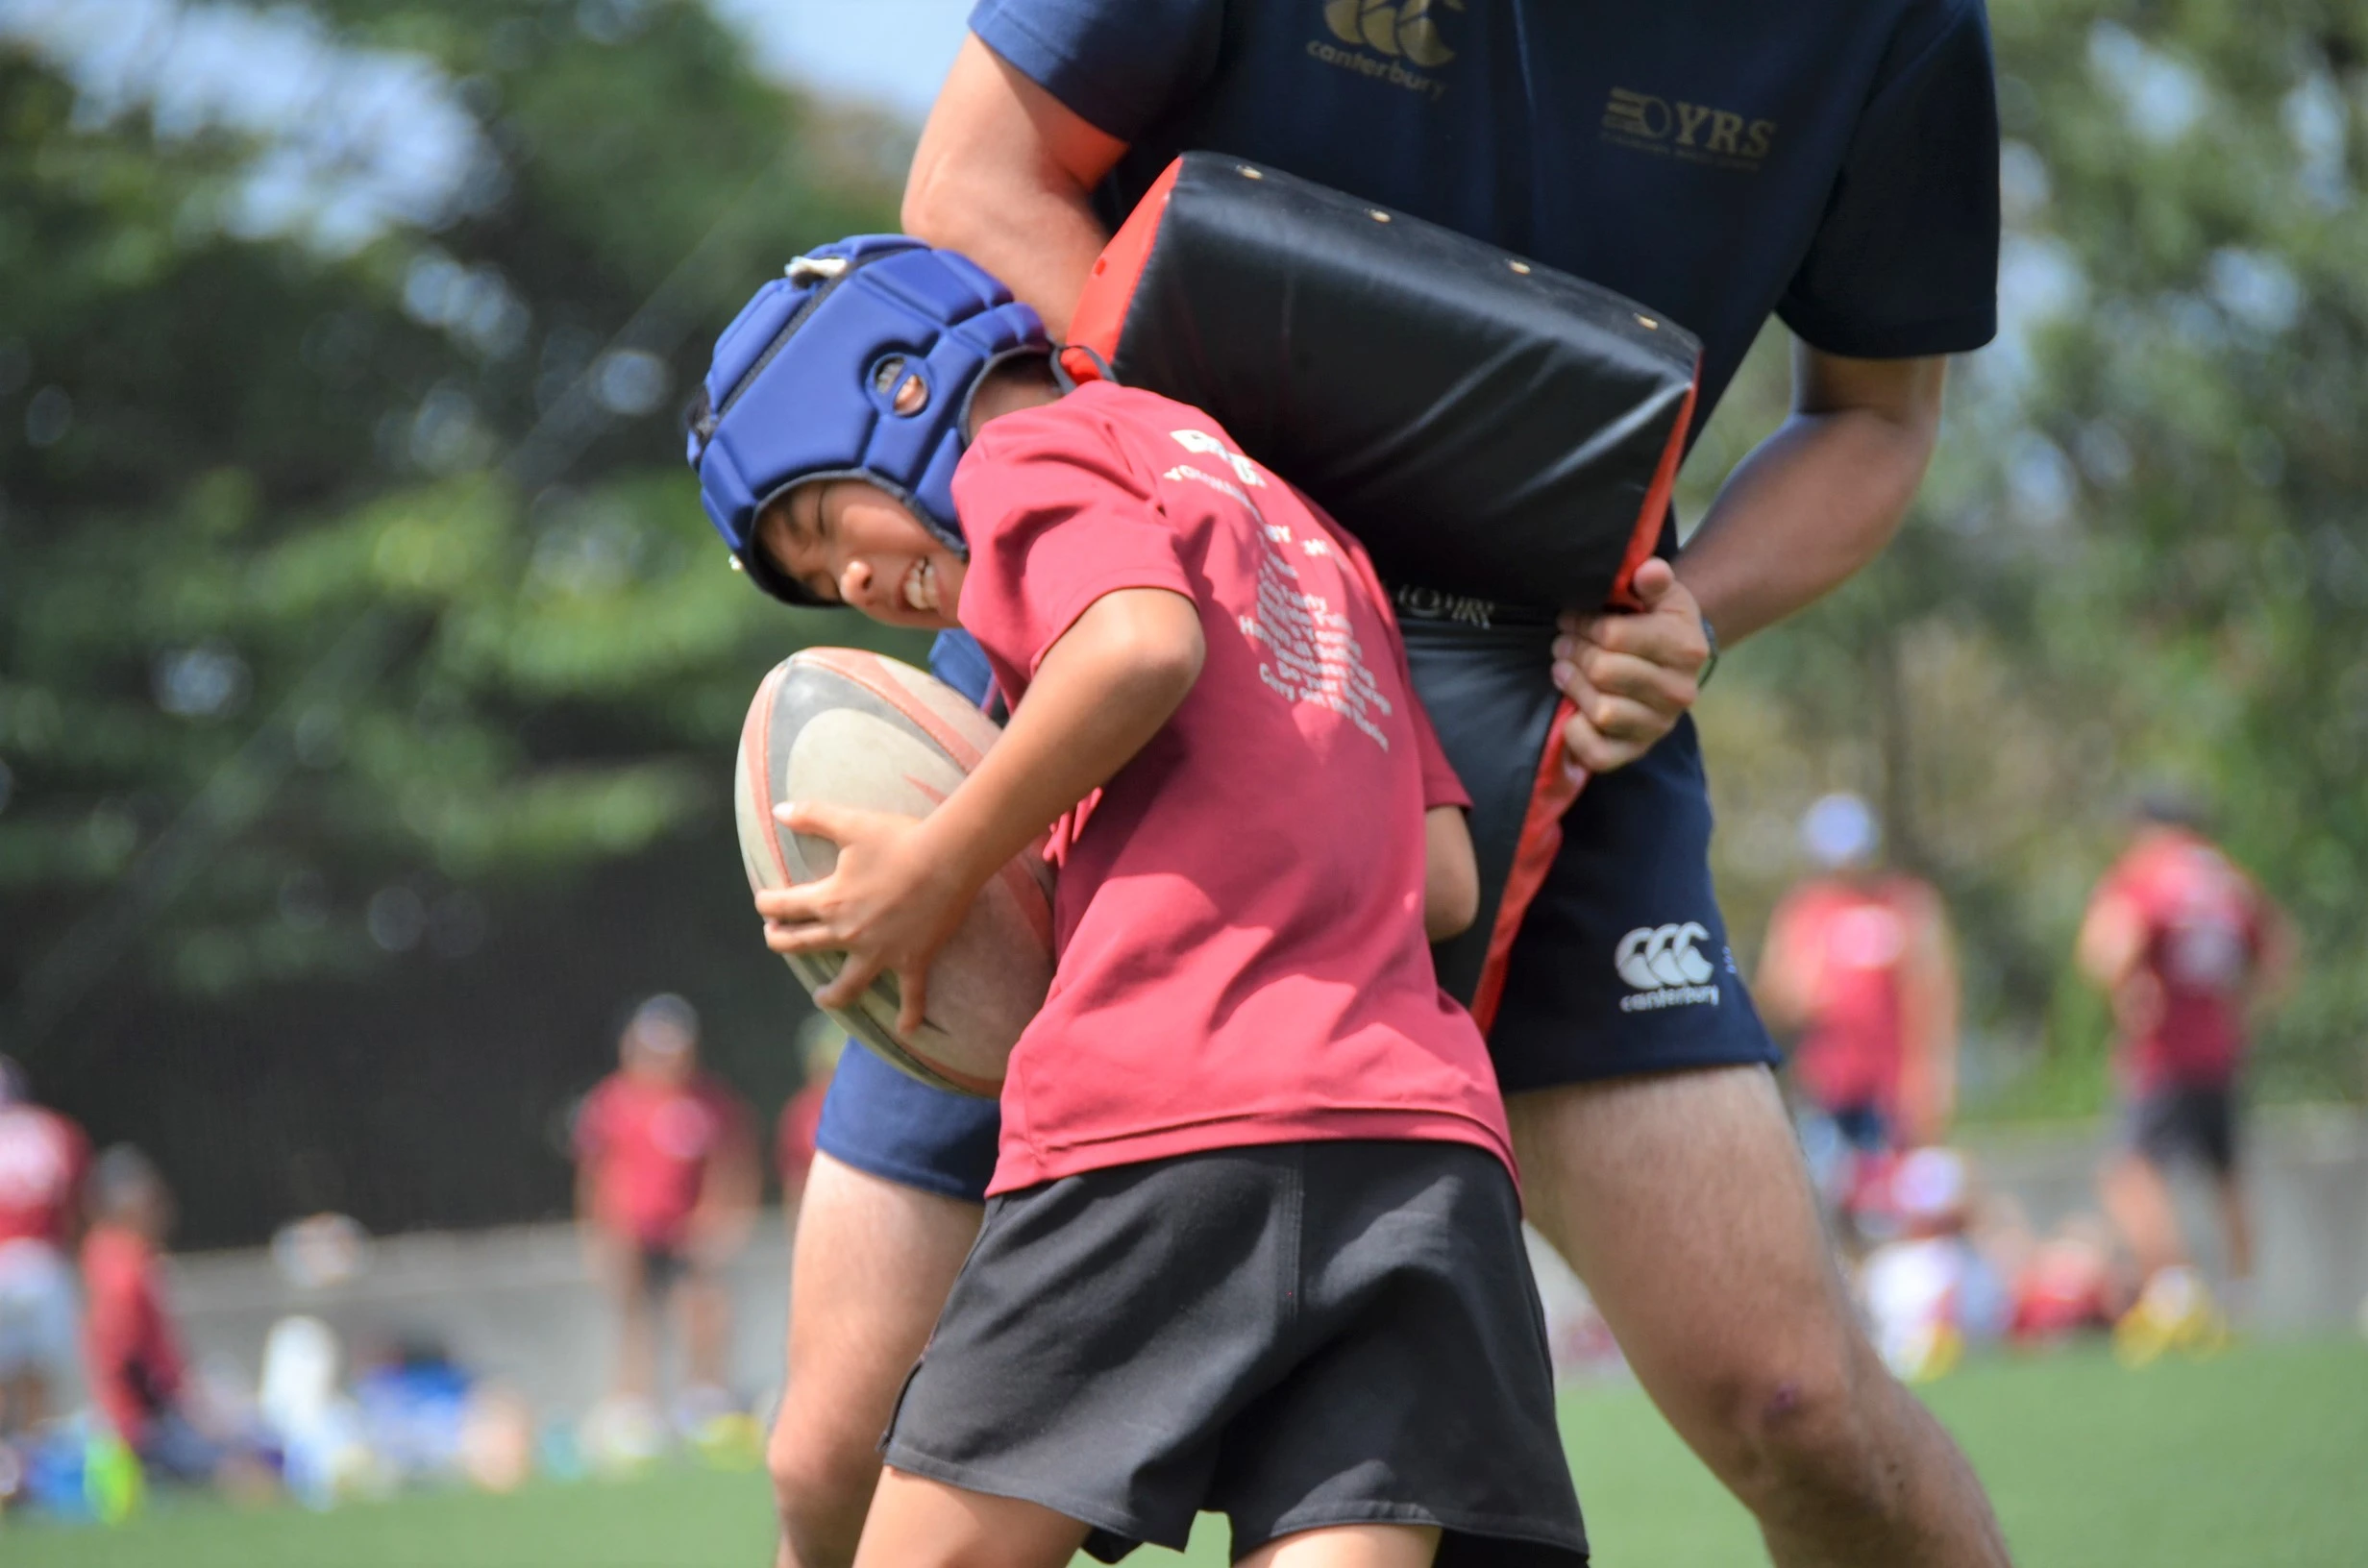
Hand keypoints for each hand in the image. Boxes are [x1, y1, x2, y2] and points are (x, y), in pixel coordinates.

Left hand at [755, 802, 978, 1036]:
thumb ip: (812, 816)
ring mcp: (880, 952)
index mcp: (829, 901)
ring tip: (822, 998)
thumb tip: (778, 810)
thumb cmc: (899, 838)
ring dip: (830, 995)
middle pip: (801, 945)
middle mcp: (848, 933)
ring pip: (847, 985)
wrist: (949, 858)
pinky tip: (906, 1030)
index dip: (766, 905)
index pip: (782, 907)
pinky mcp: (912, 960)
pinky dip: (910, 1015)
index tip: (763, 903)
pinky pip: (911, 996)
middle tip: (776, 939)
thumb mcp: (850, 824)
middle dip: (781, 942)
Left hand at [1552, 558, 1709, 772]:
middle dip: (1574, 652)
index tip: (1571, 618)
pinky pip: (1599, 754)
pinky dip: (1577, 736)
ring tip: (1563, 669)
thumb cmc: (1660, 622)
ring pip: (1601, 710)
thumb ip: (1654, 580)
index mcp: (1685, 648)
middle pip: (1603, 671)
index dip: (1583, 624)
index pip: (1614, 636)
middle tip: (1562, 642)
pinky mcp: (1637, 751)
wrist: (1677, 661)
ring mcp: (1659, 725)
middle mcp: (1678, 692)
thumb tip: (1648, 569)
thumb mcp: (1663, 595)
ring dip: (1573, 686)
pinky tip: (1572, 713)